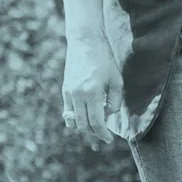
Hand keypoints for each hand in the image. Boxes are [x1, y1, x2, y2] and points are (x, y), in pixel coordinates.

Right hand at [61, 29, 123, 145]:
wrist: (85, 42)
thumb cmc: (105, 60)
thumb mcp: (116, 80)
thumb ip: (114, 101)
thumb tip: (107, 116)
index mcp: (93, 93)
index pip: (96, 123)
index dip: (103, 134)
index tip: (109, 139)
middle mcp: (78, 95)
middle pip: (84, 125)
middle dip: (94, 132)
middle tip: (103, 132)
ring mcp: (69, 93)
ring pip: (73, 120)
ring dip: (84, 126)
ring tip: (95, 125)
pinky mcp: (65, 89)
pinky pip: (67, 111)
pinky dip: (75, 118)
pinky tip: (85, 116)